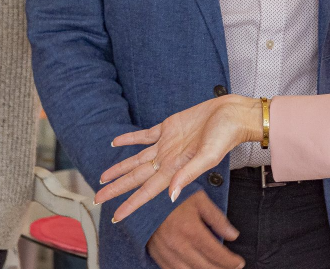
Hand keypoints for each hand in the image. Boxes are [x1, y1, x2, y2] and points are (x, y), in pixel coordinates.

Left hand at [95, 95, 262, 221]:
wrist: (232, 114)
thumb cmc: (225, 135)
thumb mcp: (208, 157)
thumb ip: (189, 175)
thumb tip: (172, 196)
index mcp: (175, 168)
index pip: (147, 191)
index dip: (131, 204)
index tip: (116, 216)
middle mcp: (168, 159)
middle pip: (136, 177)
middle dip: (117, 189)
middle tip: (97, 198)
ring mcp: (166, 144)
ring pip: (136, 159)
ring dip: (119, 167)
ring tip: (103, 177)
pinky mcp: (168, 127)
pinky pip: (144, 135)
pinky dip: (129, 139)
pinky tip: (116, 142)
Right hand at [147, 191, 243, 268]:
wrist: (144, 194)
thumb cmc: (173, 194)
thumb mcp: (199, 199)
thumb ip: (217, 218)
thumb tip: (233, 235)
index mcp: (191, 229)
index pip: (216, 253)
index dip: (230, 261)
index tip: (239, 263)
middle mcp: (178, 244)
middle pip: (204, 267)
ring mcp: (165, 251)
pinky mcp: (155, 253)